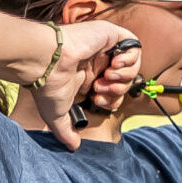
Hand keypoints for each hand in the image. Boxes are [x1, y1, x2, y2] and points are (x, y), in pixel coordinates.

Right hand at [26, 20, 140, 147]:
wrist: (46, 61)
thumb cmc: (48, 85)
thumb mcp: (57, 115)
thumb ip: (66, 131)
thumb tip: (73, 148)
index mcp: (88, 77)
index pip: (114, 91)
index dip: (112, 100)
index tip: (97, 102)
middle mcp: (97, 62)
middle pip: (125, 80)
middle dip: (118, 90)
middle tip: (101, 90)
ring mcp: (104, 48)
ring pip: (132, 65)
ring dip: (123, 76)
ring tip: (106, 77)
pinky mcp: (110, 34)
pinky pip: (135, 46)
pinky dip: (130, 59)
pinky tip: (114, 64)